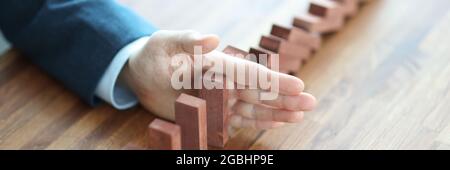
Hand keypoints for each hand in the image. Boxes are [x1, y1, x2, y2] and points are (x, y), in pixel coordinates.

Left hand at [121, 30, 316, 128]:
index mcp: (217, 64)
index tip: (297, 85)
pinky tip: (277, 122)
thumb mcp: (166, 43)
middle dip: (284, 98)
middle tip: (310, 103)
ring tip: (300, 114)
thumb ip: (188, 41)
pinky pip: (239, 120)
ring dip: (277, 112)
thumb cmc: (153, 55)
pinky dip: (258, 122)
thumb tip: (212, 40)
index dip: (273, 80)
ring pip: (254, 107)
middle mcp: (223, 82)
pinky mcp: (212, 114)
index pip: (250, 73)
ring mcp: (220, 99)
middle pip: (258, 92)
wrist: (140, 74)